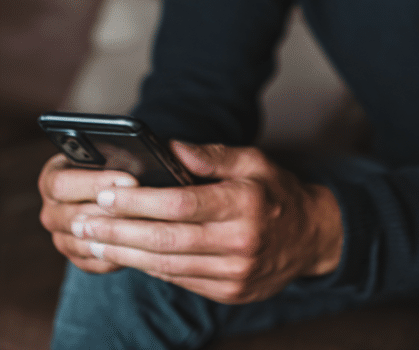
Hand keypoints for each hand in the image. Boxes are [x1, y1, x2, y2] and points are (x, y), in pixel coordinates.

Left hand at [39, 143, 342, 302]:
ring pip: (168, 265)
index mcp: (246, 202)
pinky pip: (180, 280)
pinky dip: (149, 268)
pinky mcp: (230, 292)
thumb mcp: (255, 161)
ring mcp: (235, 272)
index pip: (182, 204)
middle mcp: (241, 240)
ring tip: (94, 241)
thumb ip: (213, 155)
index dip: (140, 201)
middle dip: (119, 231)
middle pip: (167, 239)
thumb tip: (169, 148)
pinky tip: (127, 255)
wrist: (311, 236)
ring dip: (125, 254)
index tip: (107, 194)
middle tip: (84, 223)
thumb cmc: (276, 192)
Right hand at [39, 153, 136, 274]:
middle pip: (73, 217)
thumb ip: (117, 155)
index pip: (62, 185)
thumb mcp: (114, 152)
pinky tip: (139, 244)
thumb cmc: (117, 161)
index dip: (96, 183)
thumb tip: (137, 160)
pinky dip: (116, 254)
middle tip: (142, 207)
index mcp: (52, 178)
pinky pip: (93, 262)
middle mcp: (51, 210)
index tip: (129, 181)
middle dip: (111, 212)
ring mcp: (61, 236)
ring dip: (114, 235)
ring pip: (83, 243)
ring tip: (145, 226)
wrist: (115, 186)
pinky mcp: (76, 256)